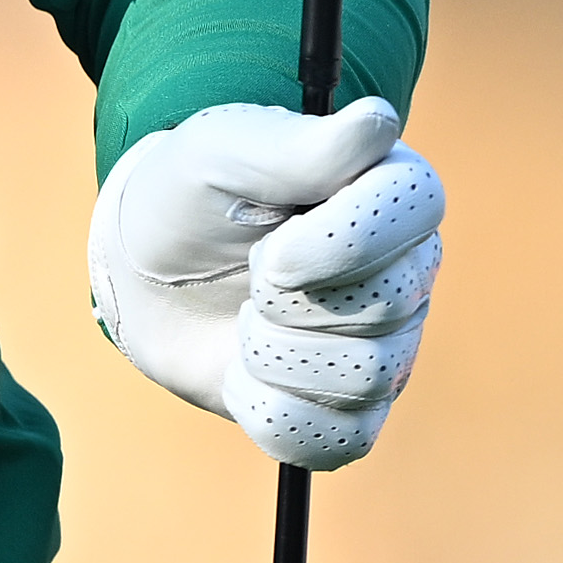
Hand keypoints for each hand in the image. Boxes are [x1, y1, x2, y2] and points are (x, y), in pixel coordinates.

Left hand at [86, 97, 443, 468]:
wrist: (148, 271)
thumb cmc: (192, 195)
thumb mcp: (222, 150)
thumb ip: (297, 146)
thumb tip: (378, 123)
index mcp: (388, 190)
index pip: (415, 209)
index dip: (337, 240)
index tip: (268, 246)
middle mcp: (407, 270)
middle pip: (387, 304)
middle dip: (287, 296)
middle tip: (250, 271)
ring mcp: (389, 347)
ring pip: (362, 375)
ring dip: (271, 349)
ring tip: (246, 316)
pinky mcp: (352, 414)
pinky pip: (334, 440)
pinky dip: (268, 407)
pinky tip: (245, 368)